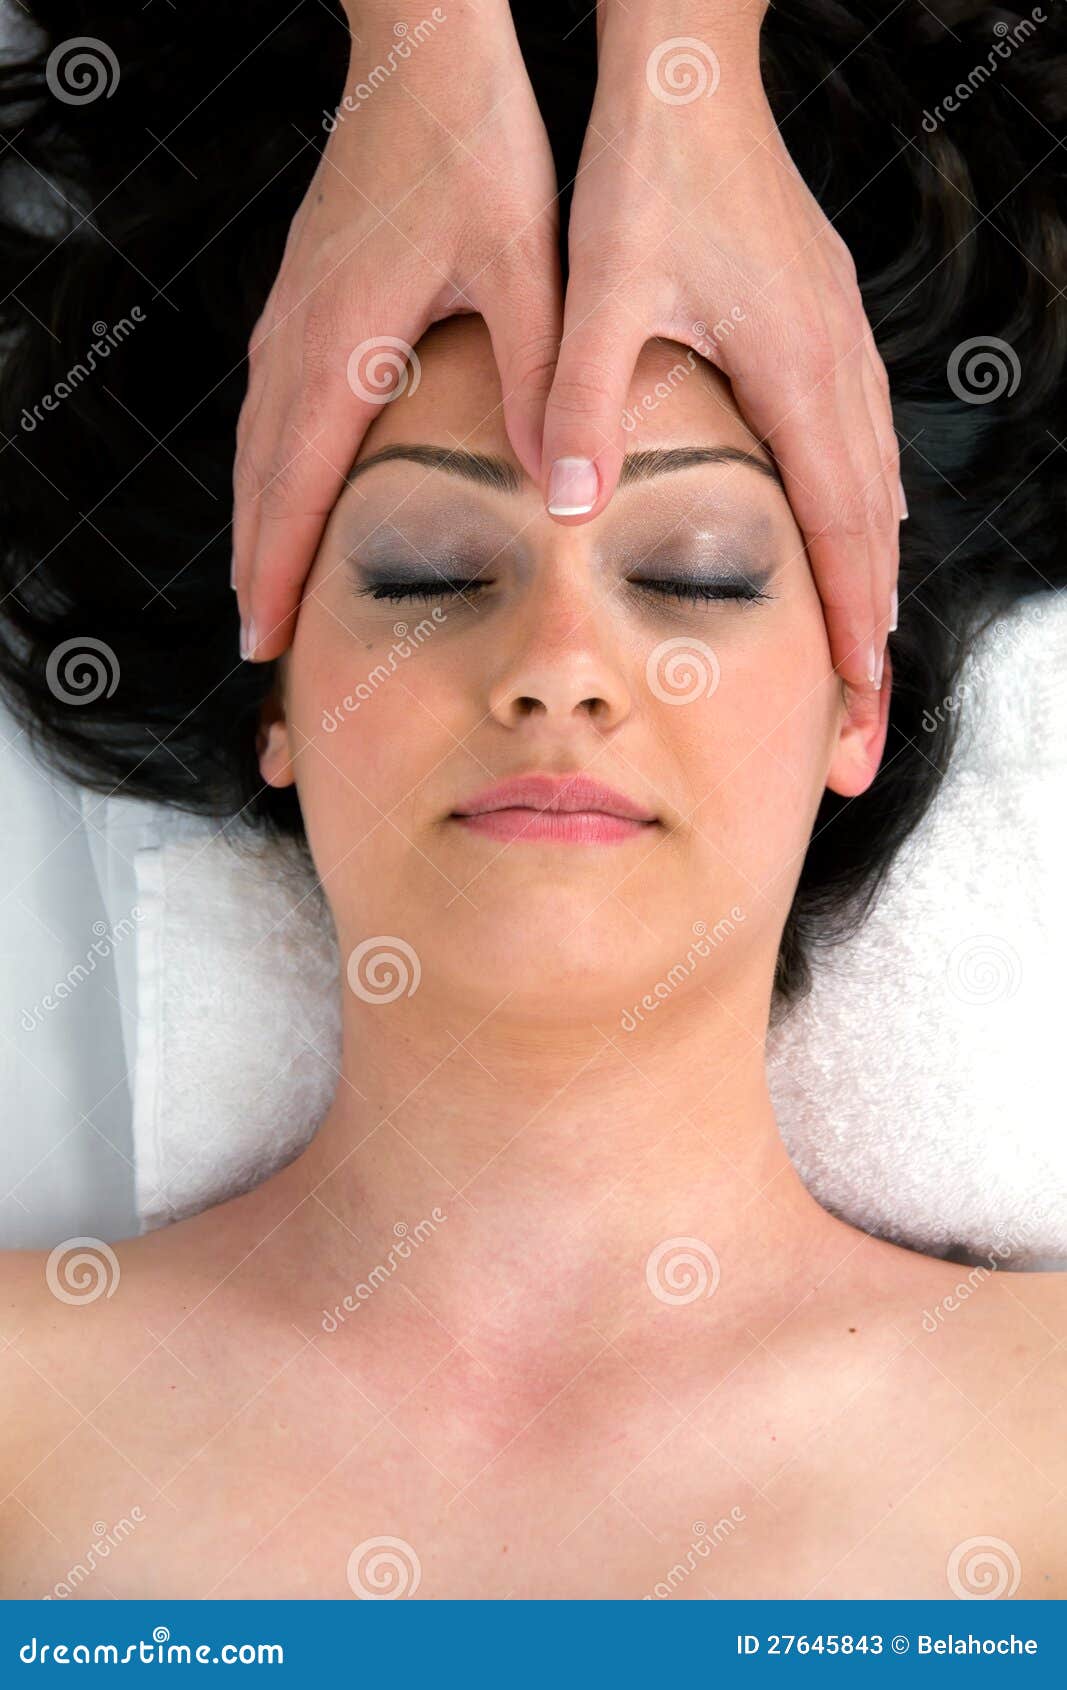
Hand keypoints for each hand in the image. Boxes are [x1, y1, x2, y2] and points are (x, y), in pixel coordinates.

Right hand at [232, 8, 560, 659]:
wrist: (422, 44)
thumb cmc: (474, 142)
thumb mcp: (525, 264)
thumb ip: (541, 376)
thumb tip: (558, 486)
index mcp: (346, 345)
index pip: (298, 490)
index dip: (279, 573)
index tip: (268, 641)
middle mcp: (300, 336)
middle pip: (260, 481)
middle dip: (255, 568)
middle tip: (260, 645)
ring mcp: (292, 313)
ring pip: (256, 444)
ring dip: (256, 522)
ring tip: (262, 587)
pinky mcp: (304, 292)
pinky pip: (269, 404)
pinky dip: (268, 466)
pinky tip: (288, 488)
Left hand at [539, 8, 901, 692]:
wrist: (692, 70)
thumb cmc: (648, 172)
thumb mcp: (600, 291)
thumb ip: (582, 398)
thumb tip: (568, 506)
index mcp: (795, 371)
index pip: (839, 527)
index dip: (851, 618)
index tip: (856, 694)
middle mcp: (836, 363)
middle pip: (874, 523)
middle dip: (871, 622)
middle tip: (862, 707)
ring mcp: (840, 339)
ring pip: (876, 480)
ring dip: (871, 569)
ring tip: (859, 640)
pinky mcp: (823, 317)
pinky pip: (861, 433)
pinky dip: (862, 501)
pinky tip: (848, 522)